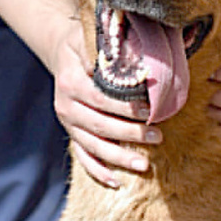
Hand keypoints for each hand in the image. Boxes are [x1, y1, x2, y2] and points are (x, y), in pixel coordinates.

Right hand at [50, 20, 161, 186]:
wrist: (63, 53)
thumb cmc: (87, 45)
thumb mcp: (92, 37)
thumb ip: (108, 47)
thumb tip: (134, 56)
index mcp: (71, 81)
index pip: (100, 98)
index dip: (125, 106)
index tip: (149, 110)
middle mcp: (66, 105)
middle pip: (100, 125)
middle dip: (130, 133)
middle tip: (158, 136)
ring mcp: (69, 123)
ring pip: (94, 145)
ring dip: (119, 157)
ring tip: (145, 165)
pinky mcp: (72, 135)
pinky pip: (83, 158)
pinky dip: (98, 172)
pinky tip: (116, 182)